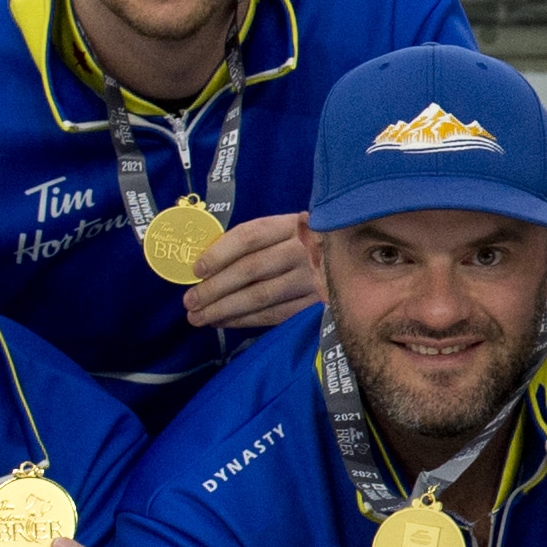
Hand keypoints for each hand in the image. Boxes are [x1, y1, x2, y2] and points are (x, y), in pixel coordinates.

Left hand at [181, 209, 320, 331]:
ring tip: (199, 317)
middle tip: (190, 302)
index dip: (219, 253)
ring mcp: (313, 279)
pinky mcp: (318, 304)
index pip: (249, 236)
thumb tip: (208, 264)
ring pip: (260, 296)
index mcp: (293, 224)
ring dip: (225, 308)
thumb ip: (258, 241)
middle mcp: (304, 250)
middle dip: (214, 288)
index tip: (196, 269)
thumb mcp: (290, 229)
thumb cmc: (310, 244)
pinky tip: (225, 322)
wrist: (357, 259)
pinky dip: (246, 320)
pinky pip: (276, 315)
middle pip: (250, 269)